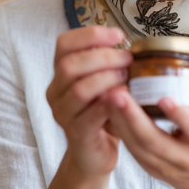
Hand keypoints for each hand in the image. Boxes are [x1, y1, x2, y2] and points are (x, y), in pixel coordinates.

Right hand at [46, 26, 131, 176]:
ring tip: (127, 77)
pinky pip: (91, 115)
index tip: (119, 35)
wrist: (94, 153)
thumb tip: (133, 43)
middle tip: (127, 59)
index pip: (64, 43)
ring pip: (79, 89)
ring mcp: (63, 114)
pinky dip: (111, 103)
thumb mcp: (102, 82)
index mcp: (60, 73)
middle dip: (103, 57)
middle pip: (69, 64)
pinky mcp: (76, 134)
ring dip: (108, 79)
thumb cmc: (102, 112)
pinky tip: (125, 99)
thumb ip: (107, 63)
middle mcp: (55, 91)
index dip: (91, 34)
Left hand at [106, 76, 188, 188]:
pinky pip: (130, 148)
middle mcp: (183, 158)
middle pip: (154, 141)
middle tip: (118, 94)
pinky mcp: (148, 168)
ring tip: (107, 97)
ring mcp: (163, 166)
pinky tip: (108, 110)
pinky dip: (118, 129)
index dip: (179, 115)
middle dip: (133, 117)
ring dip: (119, 121)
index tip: (164, 98)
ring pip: (136, 146)